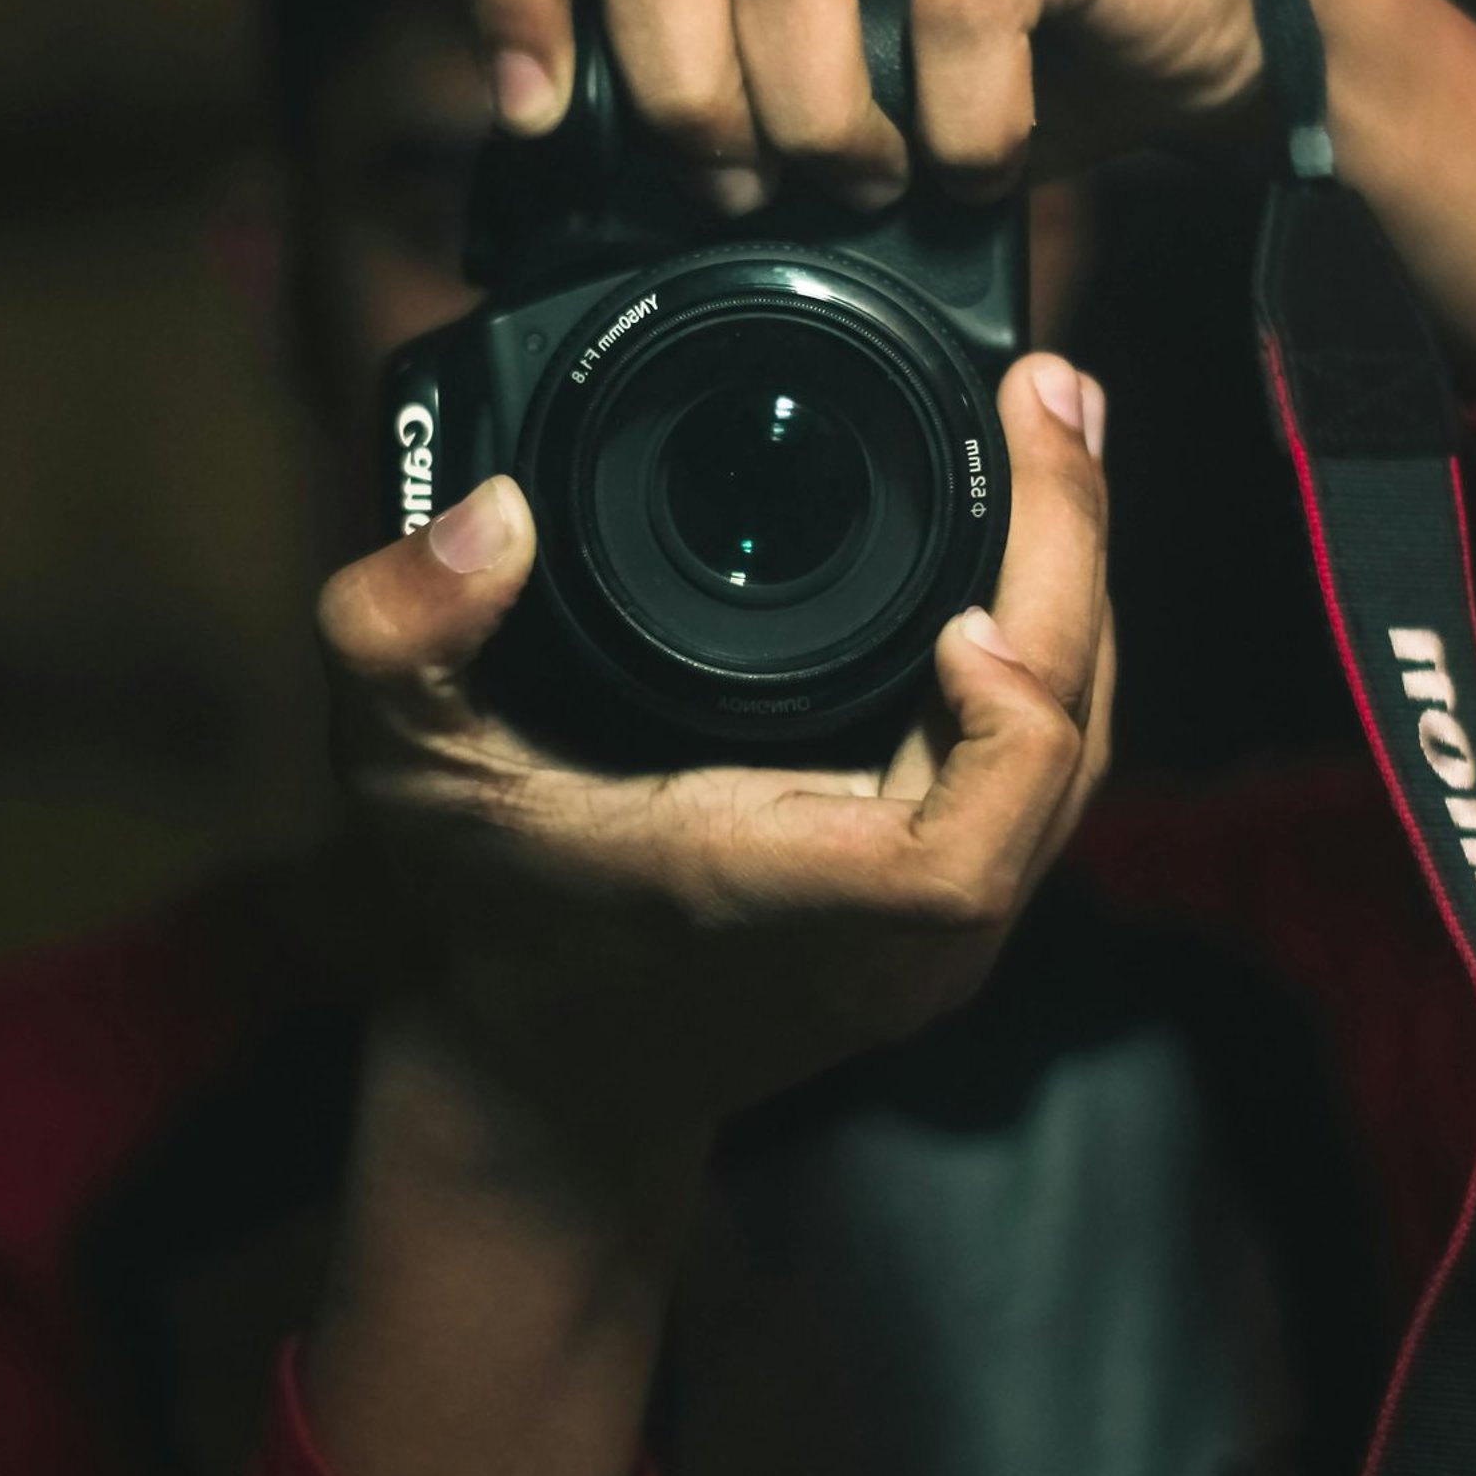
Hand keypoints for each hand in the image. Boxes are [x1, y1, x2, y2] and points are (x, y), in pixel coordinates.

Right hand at [316, 349, 1110, 1156]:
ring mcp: (933, 938)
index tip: (973, 601)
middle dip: (1071, 568)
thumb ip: (399, 637)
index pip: (957, 856)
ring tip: (1052, 438)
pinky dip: (1048, 655)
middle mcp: (885, 936)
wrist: (537, 1078)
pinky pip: (1039, 775)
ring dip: (1077, 599)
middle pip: (1055, 761)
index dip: (1009, 725)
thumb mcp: (402, 770)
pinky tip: (1028, 554)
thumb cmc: (481, 925)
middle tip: (1046, 397)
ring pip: (1067, 761)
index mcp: (774, 902)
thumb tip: (491, 514)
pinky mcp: (946, 916)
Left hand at [464, 0, 1271, 210]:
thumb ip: (726, 114)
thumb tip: (592, 217)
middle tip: (736, 191)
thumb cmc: (994, 70)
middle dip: (677, 85)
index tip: (530, 116)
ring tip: (864, 182)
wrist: (1193, 30)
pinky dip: (955, 119)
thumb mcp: (832, 97)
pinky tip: (974, 169)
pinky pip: (957, 4)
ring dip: (808, 109)